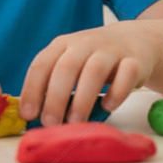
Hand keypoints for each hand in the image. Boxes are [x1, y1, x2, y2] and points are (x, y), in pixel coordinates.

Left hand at [18, 22, 160, 125]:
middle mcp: (84, 44)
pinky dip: (117, 92)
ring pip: (94, 71)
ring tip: (76, 123)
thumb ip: (54, 83)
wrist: (134, 39)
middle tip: (51, 123)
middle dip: (55, 99)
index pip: (41, 64)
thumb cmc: (94, 58)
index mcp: (63, 45)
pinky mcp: (134, 61)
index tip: (28, 115)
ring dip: (82, 100)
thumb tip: (35, 116)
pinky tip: (108, 107)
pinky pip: (126, 74)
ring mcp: (111, 50)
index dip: (32, 90)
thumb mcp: (70, 62)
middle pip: (66, 68)